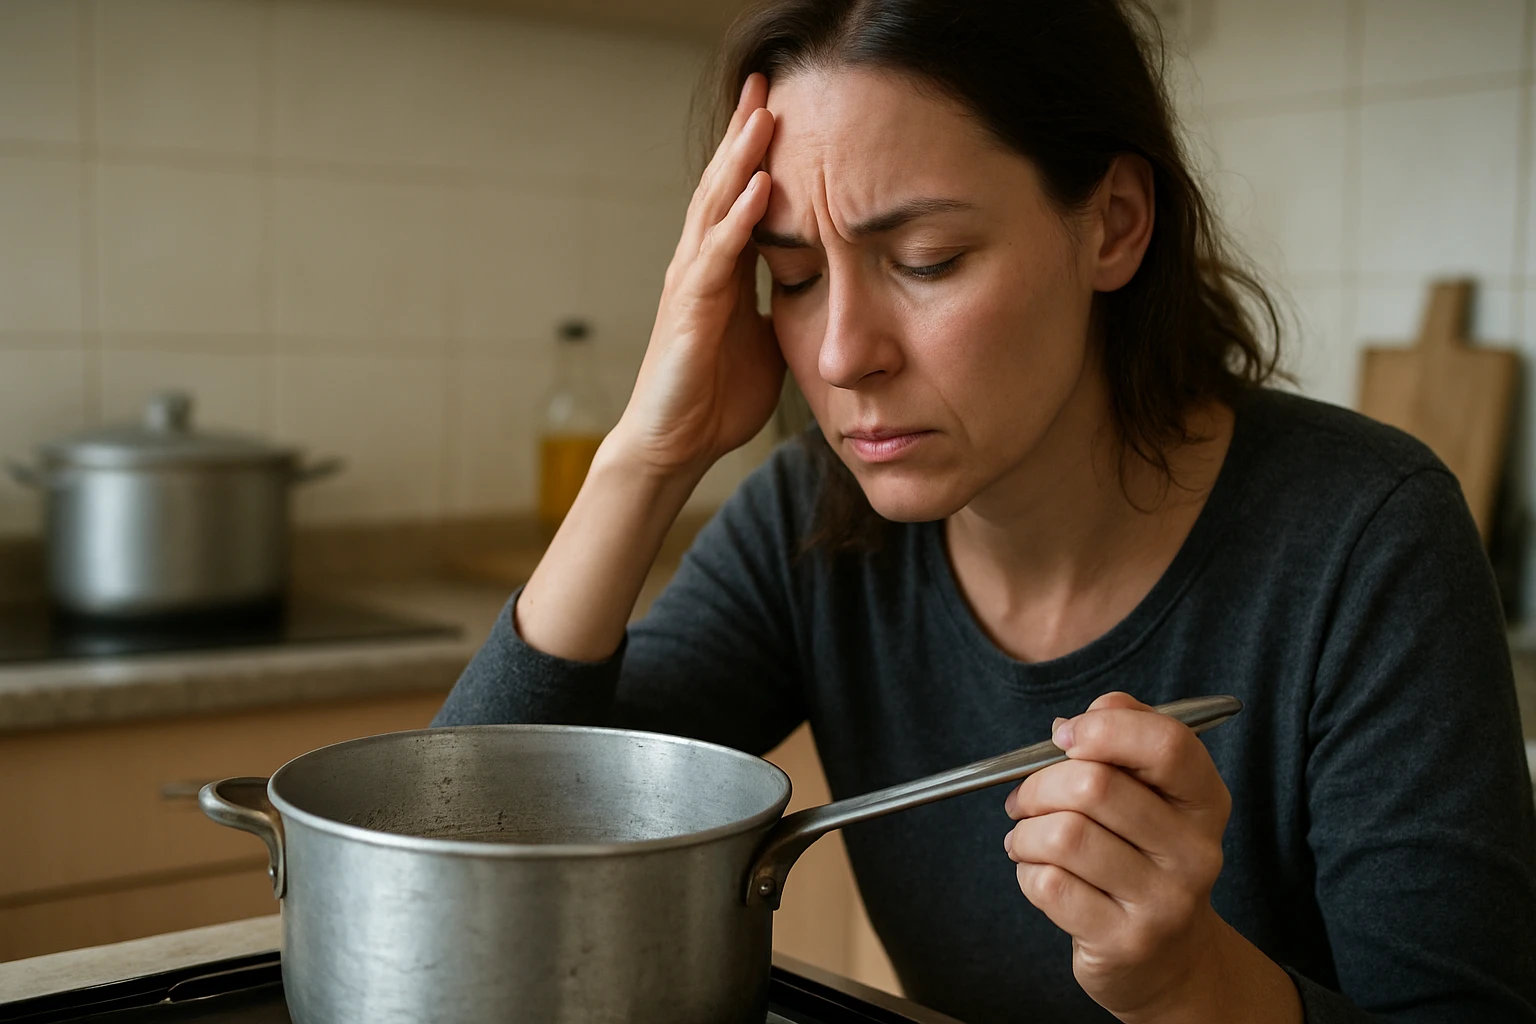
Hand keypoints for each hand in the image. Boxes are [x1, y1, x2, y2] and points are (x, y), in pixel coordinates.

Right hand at [607, 72, 784, 476]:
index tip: (780, 108)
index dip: (756, 155)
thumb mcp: (765, 343)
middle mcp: (700, 268)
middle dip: (744, 135)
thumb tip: (822, 290)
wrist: (673, 446)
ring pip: (715, 208)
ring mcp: (690, 285)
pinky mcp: (688, 312)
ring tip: (763, 113)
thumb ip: (783, 308)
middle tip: (765, 82)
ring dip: (740, 160)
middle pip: (723, 186)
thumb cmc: (713, 398)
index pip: (740, 199)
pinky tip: (759, 187)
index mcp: (720, 273)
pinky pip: (715, 256)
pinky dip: (738, 219)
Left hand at [1004, 692, 1299, 1023]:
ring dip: (1026, 832)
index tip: (1065, 737)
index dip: (1104, 728)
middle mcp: (1195, 852)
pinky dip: (1027, 872)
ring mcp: (1163, 902)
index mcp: (1205, 801)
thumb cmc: (1142, 857)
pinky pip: (1048, 885)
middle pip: (1094, 786)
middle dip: (1040, 784)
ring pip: (1064, 836)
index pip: (1167, 743)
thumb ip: (1122, 740)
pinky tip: (1038, 874)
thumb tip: (1078, 720)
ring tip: (1027, 839)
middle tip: (1024, 798)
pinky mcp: (1124, 941)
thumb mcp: (1149, 796)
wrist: (1168, 962)